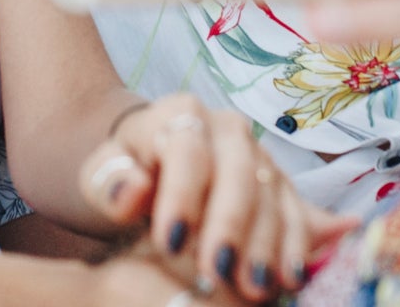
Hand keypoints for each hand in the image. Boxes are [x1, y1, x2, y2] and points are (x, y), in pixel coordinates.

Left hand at [78, 94, 352, 302]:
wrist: (151, 160)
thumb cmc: (126, 171)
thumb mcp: (103, 174)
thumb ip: (111, 181)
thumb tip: (134, 190)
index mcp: (180, 113)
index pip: (187, 152)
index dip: (182, 197)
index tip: (171, 243)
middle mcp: (228, 127)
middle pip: (238, 171)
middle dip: (230, 224)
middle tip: (218, 271)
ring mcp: (259, 154)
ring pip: (271, 195)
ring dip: (265, 243)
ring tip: (253, 286)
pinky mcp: (280, 182)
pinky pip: (296, 211)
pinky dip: (295, 246)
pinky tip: (290, 277)